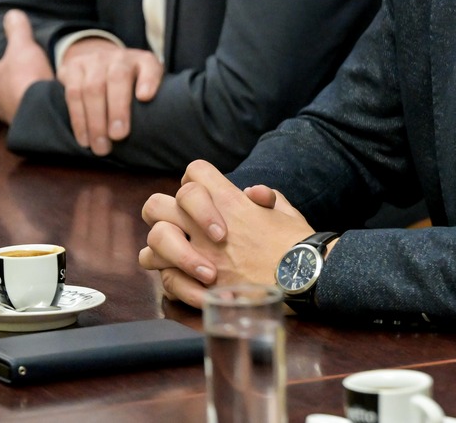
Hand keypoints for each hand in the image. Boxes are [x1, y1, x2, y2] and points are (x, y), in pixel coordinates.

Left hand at [0, 9, 54, 123]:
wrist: (41, 109)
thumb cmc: (25, 76)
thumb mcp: (22, 45)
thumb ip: (17, 30)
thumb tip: (11, 12)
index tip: (7, 74)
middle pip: (3, 97)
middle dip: (14, 92)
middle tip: (28, 85)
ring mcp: (14, 119)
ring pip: (18, 109)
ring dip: (27, 103)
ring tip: (42, 96)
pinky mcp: (30, 128)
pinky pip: (34, 117)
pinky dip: (40, 112)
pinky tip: (50, 106)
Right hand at [56, 38, 163, 155]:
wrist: (98, 60)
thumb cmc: (129, 84)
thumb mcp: (146, 86)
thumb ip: (155, 102)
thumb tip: (157, 132)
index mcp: (142, 61)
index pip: (149, 65)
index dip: (149, 80)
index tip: (145, 97)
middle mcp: (118, 57)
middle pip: (117, 78)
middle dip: (117, 109)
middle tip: (118, 136)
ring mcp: (94, 60)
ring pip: (91, 88)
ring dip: (95, 121)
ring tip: (100, 146)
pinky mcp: (72, 68)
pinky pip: (72, 94)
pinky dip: (78, 119)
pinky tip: (84, 138)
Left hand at [139, 161, 303, 307]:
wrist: (301, 281)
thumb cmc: (297, 244)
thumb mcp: (285, 210)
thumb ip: (265, 197)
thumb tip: (253, 194)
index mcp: (228, 199)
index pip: (195, 171)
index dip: (197, 182)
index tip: (207, 197)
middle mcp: (205, 224)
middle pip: (157, 204)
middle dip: (165, 213)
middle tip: (183, 227)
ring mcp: (198, 254)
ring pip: (153, 241)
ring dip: (162, 249)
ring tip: (181, 257)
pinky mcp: (198, 285)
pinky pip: (165, 279)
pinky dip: (174, 282)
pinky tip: (190, 283)